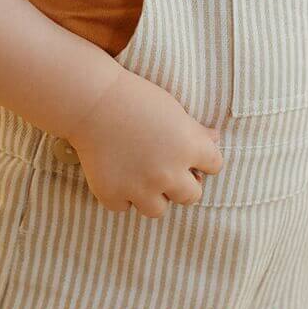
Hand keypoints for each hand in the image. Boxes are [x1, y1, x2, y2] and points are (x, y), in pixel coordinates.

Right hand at [66, 68, 223, 217]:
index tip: (191, 156)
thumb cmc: (136, 99)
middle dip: (181, 185)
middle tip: (164, 170)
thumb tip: (214, 139)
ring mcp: (140, 188)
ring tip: (140, 175)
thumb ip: (196, 131)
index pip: (215, 166)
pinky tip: (116, 173)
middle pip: (191, 197)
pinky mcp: (113, 195)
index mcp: (189, 148)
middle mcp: (168, 173)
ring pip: (158, 209)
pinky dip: (120, 195)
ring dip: (151, 196)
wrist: (93, 101)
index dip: (204, 161)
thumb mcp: (174, 109)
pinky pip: (123, 207)